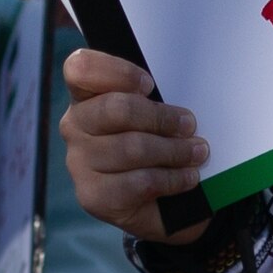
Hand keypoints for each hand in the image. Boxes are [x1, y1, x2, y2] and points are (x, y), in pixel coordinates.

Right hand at [59, 48, 209, 244]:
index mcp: (86, 95)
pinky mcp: (93, 196)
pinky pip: (139, 182)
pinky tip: (188, 177)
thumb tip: (182, 104)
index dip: (117, 72)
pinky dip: (172, 179)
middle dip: (160, 117)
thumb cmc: (157, 145)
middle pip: (116, 109)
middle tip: (188, 124)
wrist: (159, 203)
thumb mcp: (157, 115)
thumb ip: (159, 98)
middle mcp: (75, 126)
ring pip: (131, 148)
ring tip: (197, 152)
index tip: (149, 85)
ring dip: (174, 150)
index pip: (81, 69)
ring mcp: (79, 162)